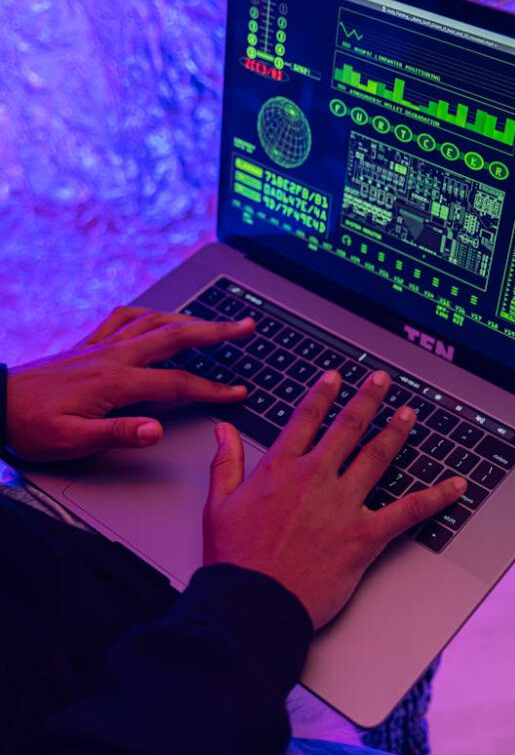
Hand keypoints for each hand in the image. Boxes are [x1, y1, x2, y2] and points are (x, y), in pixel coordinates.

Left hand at [6, 306, 254, 461]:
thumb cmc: (29, 426)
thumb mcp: (71, 441)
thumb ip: (117, 434)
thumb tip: (157, 431)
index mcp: (114, 381)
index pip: (177, 384)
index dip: (212, 389)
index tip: (237, 392)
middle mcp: (112, 356)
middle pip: (175, 336)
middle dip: (216, 331)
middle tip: (246, 326)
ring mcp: (100, 346)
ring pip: (154, 320)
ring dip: (189, 318)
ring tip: (214, 322)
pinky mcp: (87, 345)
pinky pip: (124, 317)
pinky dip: (147, 313)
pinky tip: (156, 315)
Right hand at [203, 369, 466, 628]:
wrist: (253, 602)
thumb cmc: (235, 559)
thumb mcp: (218, 504)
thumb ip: (226, 462)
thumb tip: (224, 430)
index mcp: (280, 468)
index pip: (306, 419)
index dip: (323, 395)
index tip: (335, 379)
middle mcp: (315, 478)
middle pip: (347, 427)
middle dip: (368, 399)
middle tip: (382, 381)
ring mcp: (342, 504)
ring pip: (377, 456)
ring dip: (396, 431)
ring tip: (409, 414)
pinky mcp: (364, 535)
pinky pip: (407, 510)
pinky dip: (435, 497)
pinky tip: (454, 486)